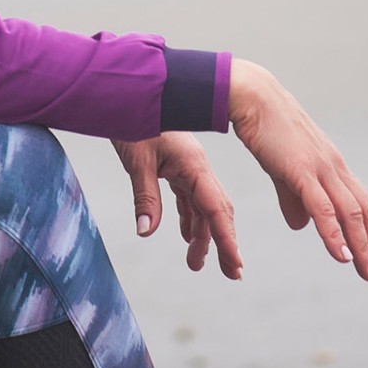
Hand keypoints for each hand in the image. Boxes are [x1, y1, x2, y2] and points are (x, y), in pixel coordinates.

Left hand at [112, 132, 242, 279]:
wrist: (130, 93)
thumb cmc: (135, 120)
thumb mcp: (138, 159)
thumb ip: (145, 196)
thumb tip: (147, 232)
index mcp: (194, 163)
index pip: (215, 207)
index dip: (227, 238)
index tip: (236, 264)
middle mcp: (196, 166)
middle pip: (216, 209)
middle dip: (225, 242)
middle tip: (231, 274)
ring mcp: (187, 166)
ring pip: (202, 206)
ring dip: (202, 235)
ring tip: (196, 264)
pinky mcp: (176, 166)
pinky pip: (188, 197)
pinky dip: (189, 218)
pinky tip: (185, 236)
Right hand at [229, 59, 367, 281]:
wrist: (253, 97)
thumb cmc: (267, 129)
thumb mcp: (283, 169)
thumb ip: (294, 198)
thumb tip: (302, 226)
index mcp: (332, 165)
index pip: (365, 200)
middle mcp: (334, 166)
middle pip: (366, 210)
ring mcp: (320, 167)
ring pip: (351, 212)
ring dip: (364, 246)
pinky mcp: (301, 169)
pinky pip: (323, 207)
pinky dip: (335, 234)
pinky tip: (344, 256)